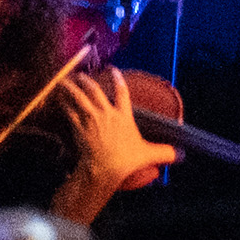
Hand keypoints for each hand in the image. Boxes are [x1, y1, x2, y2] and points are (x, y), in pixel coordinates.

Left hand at [55, 67, 179, 206]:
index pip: (122, 92)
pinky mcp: (78, 127)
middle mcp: (107, 113)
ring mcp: (91, 119)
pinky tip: (58, 99)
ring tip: (64, 81)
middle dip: (87, 81)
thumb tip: (181, 155)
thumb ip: (165, 152)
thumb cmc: (125, 160)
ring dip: (71, 88)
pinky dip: (63, 104)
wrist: (103, 168)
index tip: (113, 70)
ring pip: (79, 97)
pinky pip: (69, 111)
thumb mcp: (148, 155)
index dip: (118, 80)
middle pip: (95, 91)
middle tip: (81, 75)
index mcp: (124, 116)